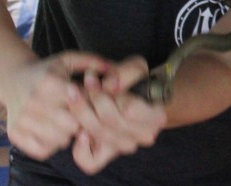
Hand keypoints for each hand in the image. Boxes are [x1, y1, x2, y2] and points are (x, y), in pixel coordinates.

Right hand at [3, 51, 110, 160]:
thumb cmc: (48, 70)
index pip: (79, 103)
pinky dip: (52, 145)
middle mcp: (32, 102)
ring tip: (66, 122)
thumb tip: (114, 70)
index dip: (89, 104)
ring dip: (67, 134)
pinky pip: (42, 150)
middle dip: (80, 121)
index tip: (89, 102)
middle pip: (71, 125)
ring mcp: (21, 120)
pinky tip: (54, 131)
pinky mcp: (14, 134)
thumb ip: (93, 62)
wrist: (12, 79)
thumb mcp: (68, 59)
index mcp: (48, 82)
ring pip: (59, 140)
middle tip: (80, 115)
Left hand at [68, 56, 166, 174]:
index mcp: (157, 115)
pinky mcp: (109, 156)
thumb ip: (126, 73)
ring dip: (81, 114)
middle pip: (110, 123)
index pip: (128, 110)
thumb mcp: (137, 68)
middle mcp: (144, 135)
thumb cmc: (136, 81)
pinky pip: (91, 162)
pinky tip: (80, 131)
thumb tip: (109, 84)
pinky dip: (80, 149)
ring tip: (73, 96)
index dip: (106, 93)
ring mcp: (126, 147)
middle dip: (89, 100)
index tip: (91, 77)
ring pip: (99, 136)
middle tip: (77, 85)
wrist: (136, 99)